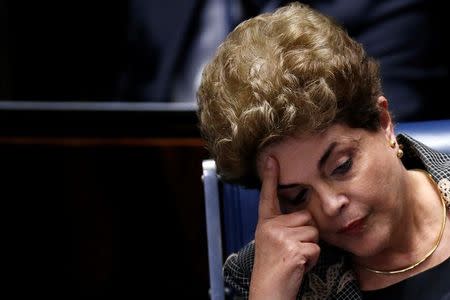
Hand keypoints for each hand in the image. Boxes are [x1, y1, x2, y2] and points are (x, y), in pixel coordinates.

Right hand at [249, 157, 319, 299]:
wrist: (268, 291)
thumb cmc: (274, 268)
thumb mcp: (273, 242)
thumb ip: (284, 226)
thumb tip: (305, 217)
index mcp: (265, 224)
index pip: (268, 197)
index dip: (271, 177)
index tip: (271, 158)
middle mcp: (270, 227)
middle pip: (306, 217)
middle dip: (307, 234)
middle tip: (293, 250)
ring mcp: (281, 237)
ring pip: (314, 232)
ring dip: (310, 247)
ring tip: (295, 258)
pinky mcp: (293, 248)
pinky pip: (316, 247)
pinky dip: (312, 259)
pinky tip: (298, 266)